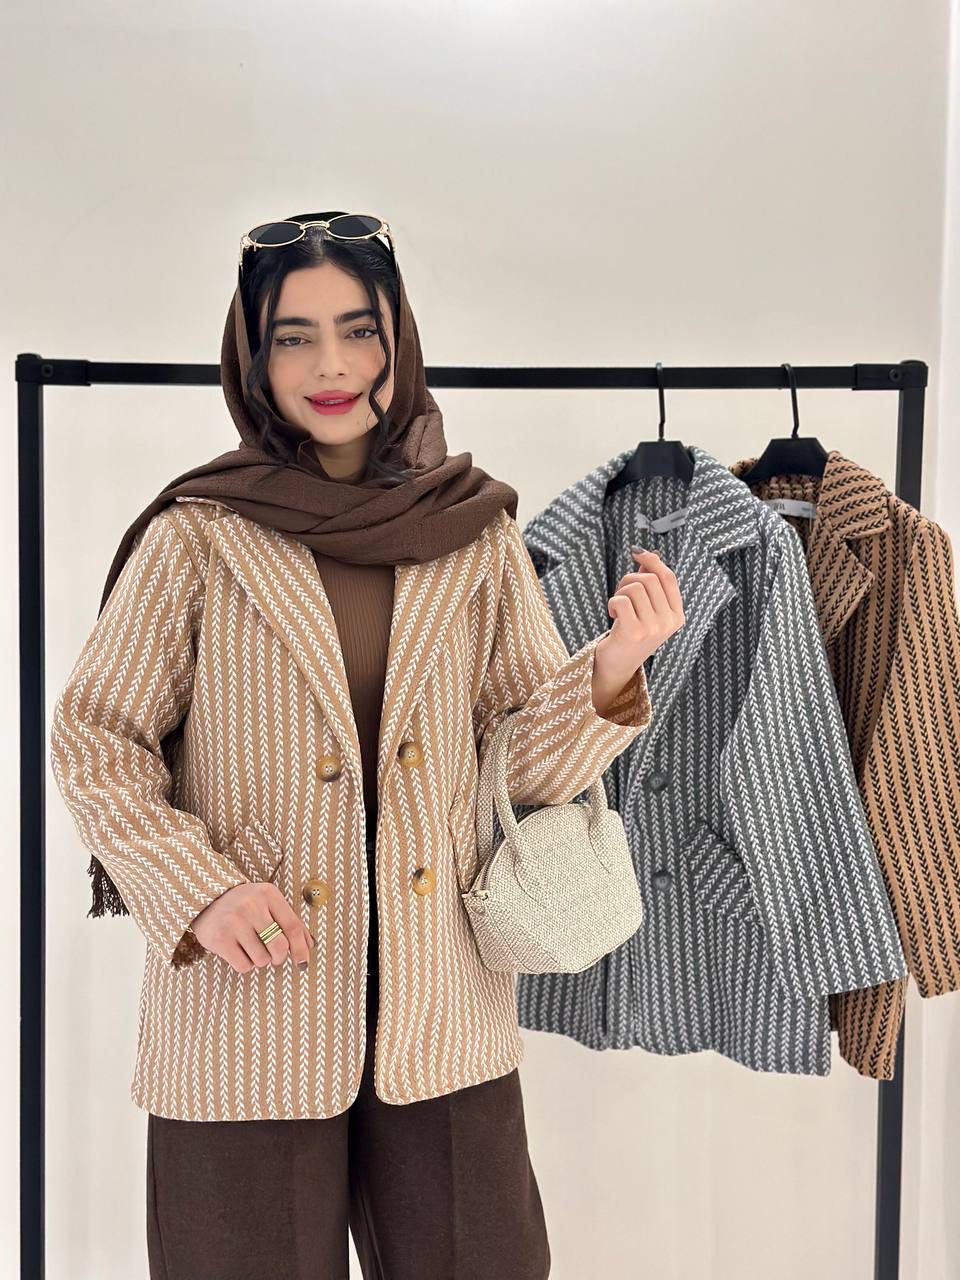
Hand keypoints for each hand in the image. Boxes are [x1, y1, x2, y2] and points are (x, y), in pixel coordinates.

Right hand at [190, 882, 315, 974]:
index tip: (303, 962)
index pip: (293, 926)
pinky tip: (238, 951)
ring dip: (260, 960)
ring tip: (250, 946)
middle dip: (280, 957)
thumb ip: (289, 920)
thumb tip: (309, 944)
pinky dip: (245, 964)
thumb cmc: (244, 904)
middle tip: (275, 956)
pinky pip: (243, 966)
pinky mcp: (219, 938)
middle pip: (279, 946)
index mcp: (268, 894)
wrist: (206, 900)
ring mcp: (233, 921)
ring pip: (261, 959)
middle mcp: (251, 905)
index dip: (301, 948)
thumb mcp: (267, 902)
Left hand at [593, 549, 685, 693]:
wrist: (617, 665)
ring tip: (618, 607)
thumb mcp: (647, 609)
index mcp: (677, 615)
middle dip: (629, 579)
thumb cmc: (631, 633)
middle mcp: (669, 622)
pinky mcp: (634, 632)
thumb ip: (650, 583)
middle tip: (621, 594)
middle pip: (649, 579)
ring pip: (635, 587)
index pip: (668, 577)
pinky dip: (612, 603)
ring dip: (620, 592)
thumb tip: (648, 554)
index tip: (637, 552)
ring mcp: (653, 628)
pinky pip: (621, 600)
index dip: (652, 561)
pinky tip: (613, 615)